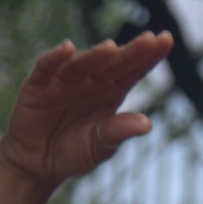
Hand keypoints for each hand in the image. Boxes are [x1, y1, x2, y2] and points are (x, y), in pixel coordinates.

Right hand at [0, 32, 173, 186]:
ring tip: (111, 48)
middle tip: (149, 39)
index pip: (133, 71)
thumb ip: (117, 132)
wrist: (36, 163)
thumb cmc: (73, 152)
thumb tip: (147, 124)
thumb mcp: (99, 147)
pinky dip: (54, 58)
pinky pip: (46, 68)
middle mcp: (90, 81)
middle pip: (112, 64)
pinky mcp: (37, 85)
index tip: (166, 39)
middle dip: (131, 52)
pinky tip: (67, 48)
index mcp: (111, 92)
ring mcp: (64, 81)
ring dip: (95, 56)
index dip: (149, 56)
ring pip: (82, 64)